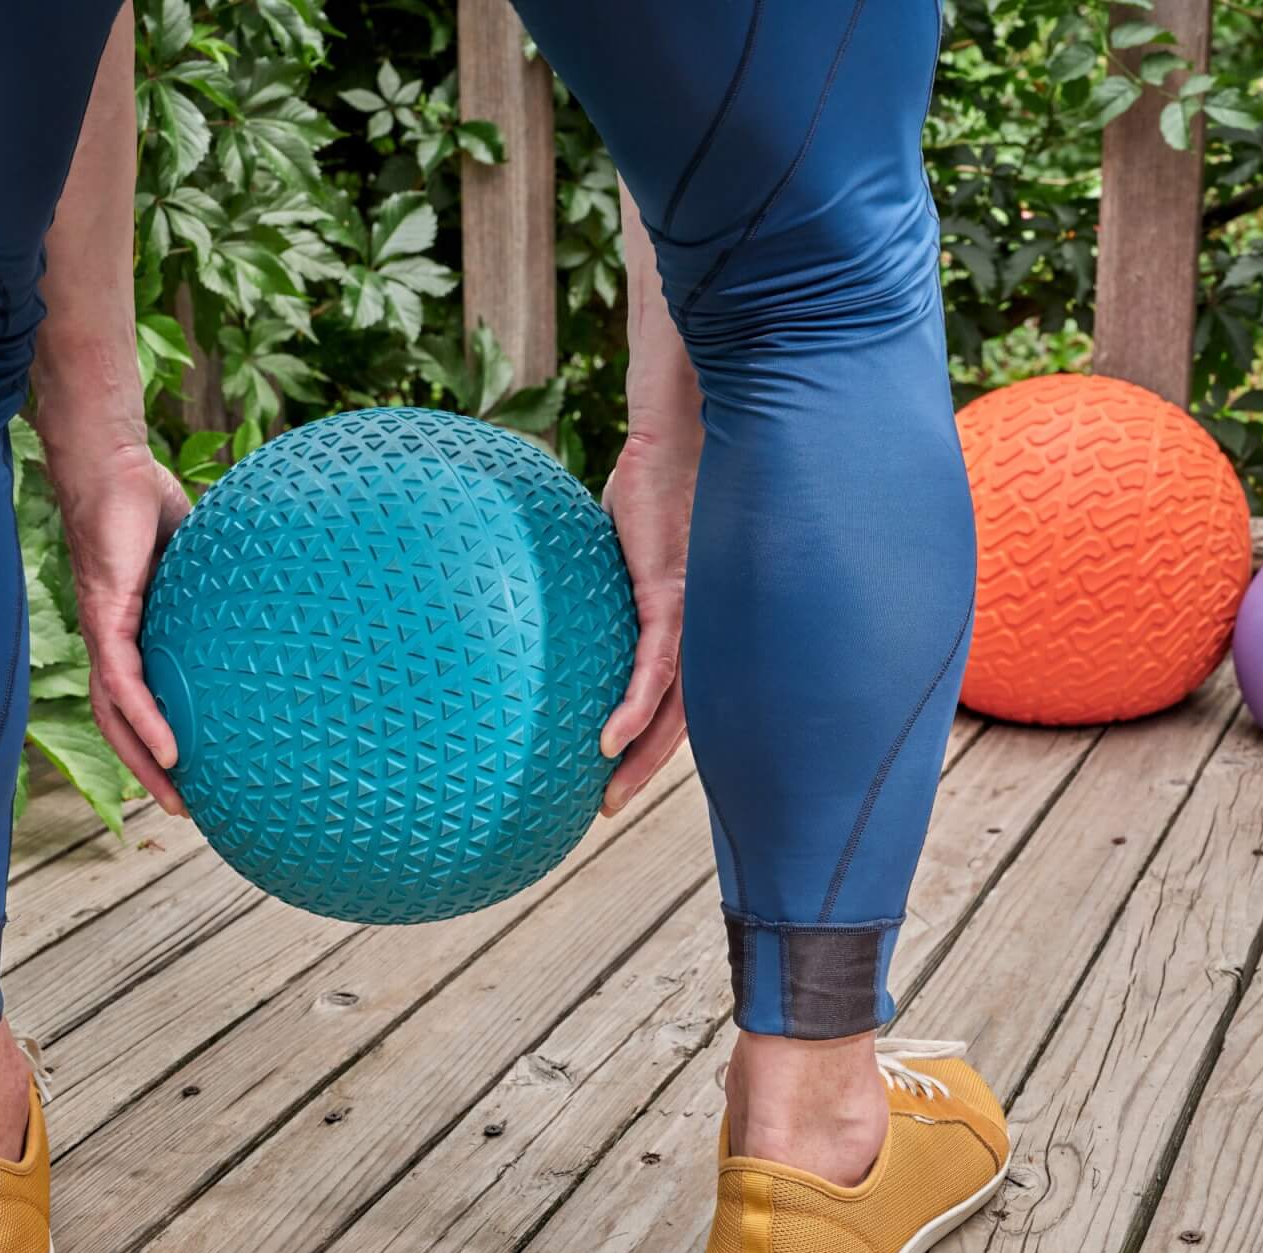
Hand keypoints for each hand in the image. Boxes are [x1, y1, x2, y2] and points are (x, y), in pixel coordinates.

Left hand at [49, 442, 192, 815]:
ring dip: (144, 761)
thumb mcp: (198, 558)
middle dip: (150, 770)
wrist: (113, 465)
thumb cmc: (151, 501)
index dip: (157, 739)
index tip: (193, 774)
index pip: (139, 698)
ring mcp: (105, 631)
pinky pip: (123, 682)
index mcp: (133, 631)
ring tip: (175, 797)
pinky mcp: (105, 617)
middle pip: (122, 723)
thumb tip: (279, 591)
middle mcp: (112, 640)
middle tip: (185, 809)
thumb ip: (220, 585)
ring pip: (117, 714)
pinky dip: (144, 720)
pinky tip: (170, 750)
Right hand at [599, 444, 694, 814]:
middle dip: (649, 768)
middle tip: (608, 806)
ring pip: (676, 706)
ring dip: (643, 756)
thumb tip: (559, 607)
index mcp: (691, 626)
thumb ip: (607, 590)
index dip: (655, 742)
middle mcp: (703, 629)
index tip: (617, 776)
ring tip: (610, 795)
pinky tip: (611, 741)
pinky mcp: (672, 596)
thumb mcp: (623, 553)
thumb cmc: (650, 487)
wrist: (672, 436)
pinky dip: (635, 708)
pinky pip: (657, 667)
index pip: (680, 699)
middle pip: (684, 717)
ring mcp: (693, 616)